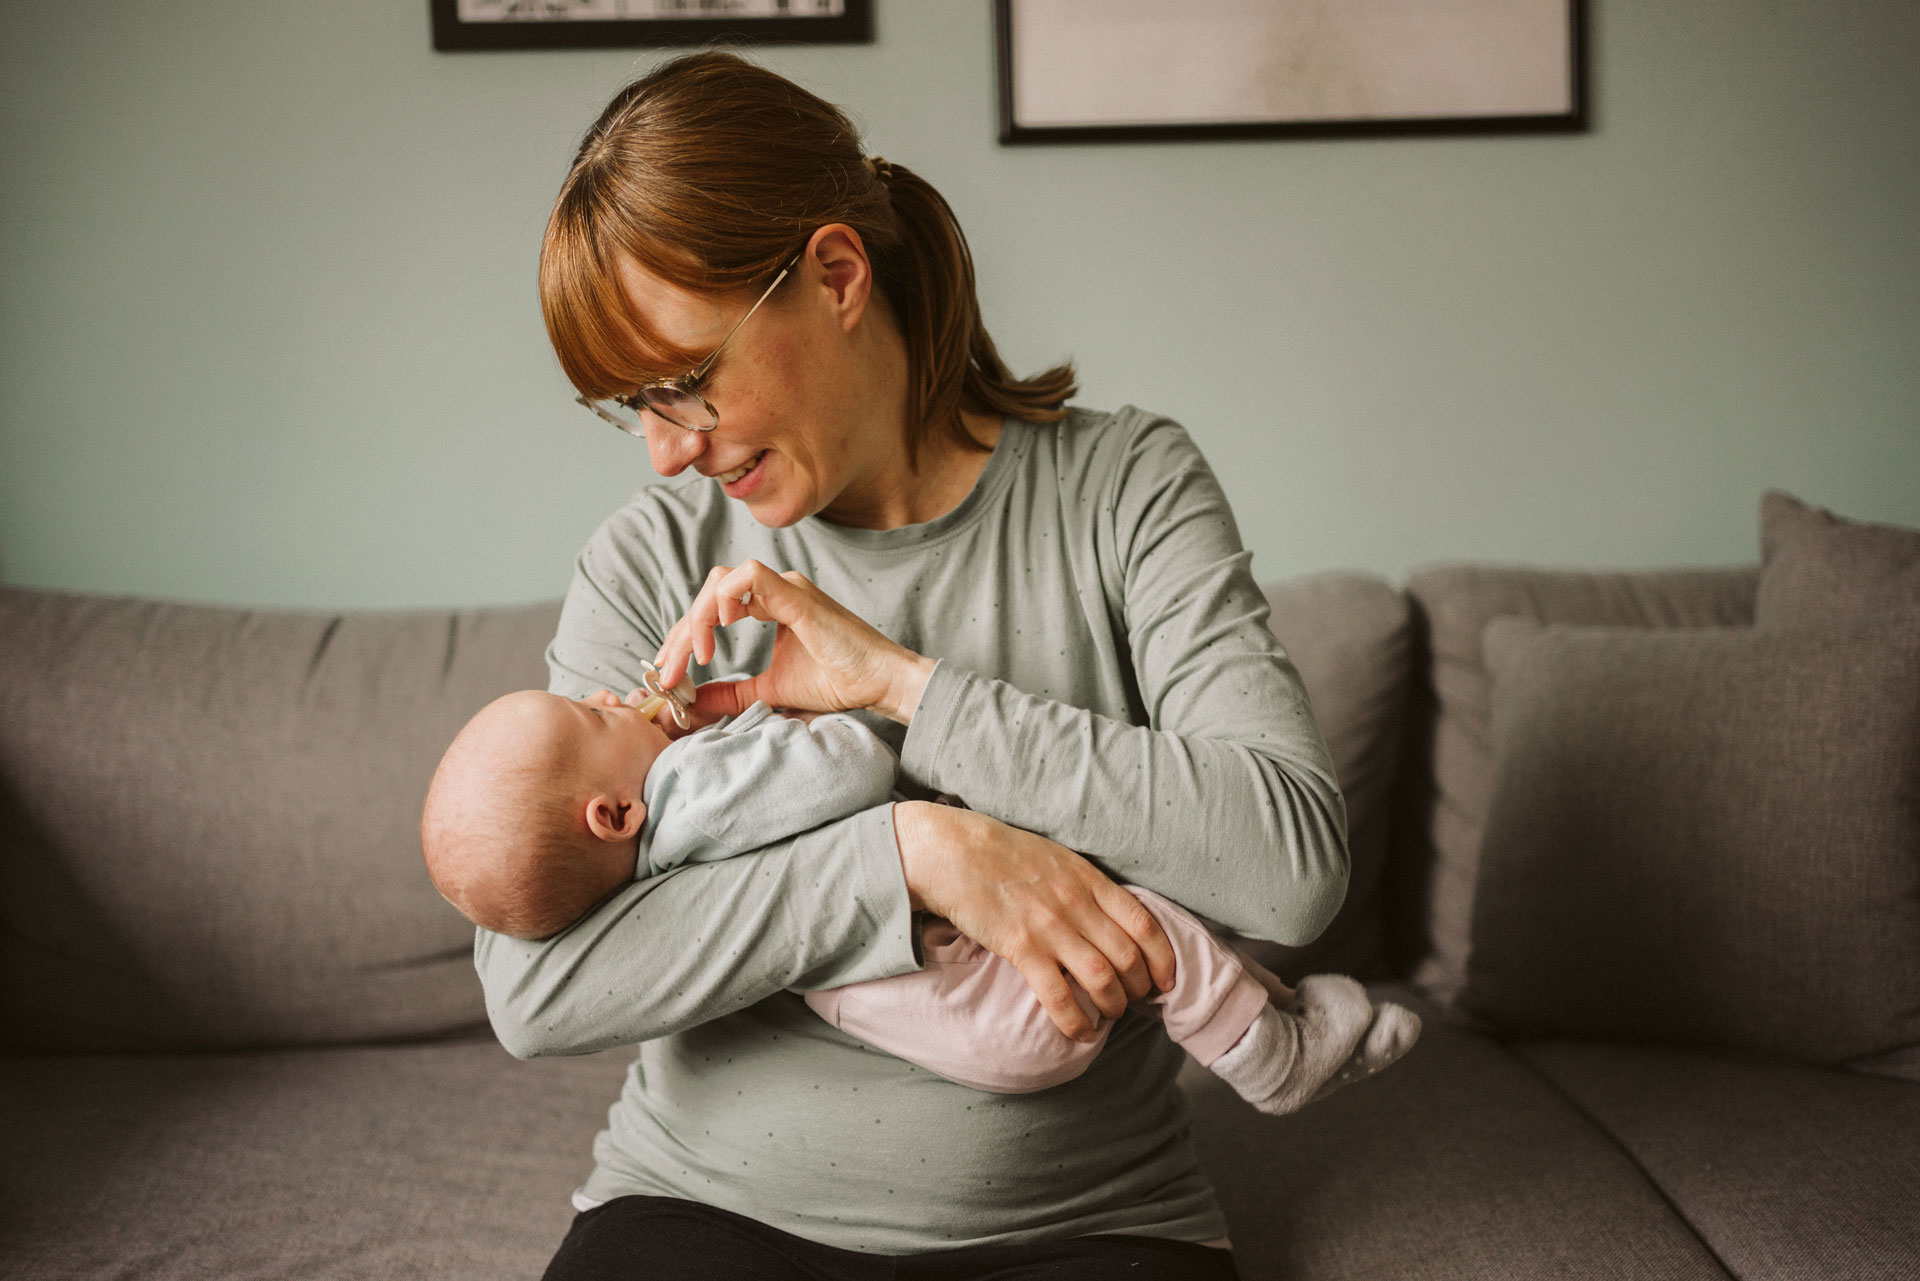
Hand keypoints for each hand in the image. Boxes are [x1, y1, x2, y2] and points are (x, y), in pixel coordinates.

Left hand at [654, 561, 935, 723]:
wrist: (879, 683)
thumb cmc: (838, 681)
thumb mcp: (770, 690)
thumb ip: (732, 692)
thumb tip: (693, 702)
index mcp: (772, 604)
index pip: (713, 607)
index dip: (685, 637)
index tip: (670, 672)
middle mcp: (776, 589)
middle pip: (709, 592)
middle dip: (682, 632)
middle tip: (669, 671)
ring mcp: (787, 588)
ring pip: (722, 580)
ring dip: (699, 617)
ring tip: (699, 657)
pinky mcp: (796, 595)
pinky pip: (749, 576)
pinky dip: (726, 599)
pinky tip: (721, 629)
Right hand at [892, 801, 1177, 1041]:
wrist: (954, 851)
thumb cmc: (1004, 853)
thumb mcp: (1058, 859)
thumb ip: (1086, 886)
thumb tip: (1111, 916)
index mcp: (1089, 880)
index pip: (1144, 923)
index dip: (1163, 957)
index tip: (1166, 979)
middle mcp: (1077, 904)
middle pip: (1128, 957)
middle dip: (1140, 987)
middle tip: (1138, 1001)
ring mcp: (1050, 927)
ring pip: (1102, 979)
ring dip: (1114, 1005)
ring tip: (1111, 1015)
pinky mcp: (1021, 948)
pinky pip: (1058, 995)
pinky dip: (1075, 1020)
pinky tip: (1081, 1032)